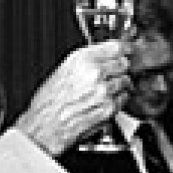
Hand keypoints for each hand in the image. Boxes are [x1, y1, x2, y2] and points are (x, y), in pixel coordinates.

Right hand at [14, 40, 130, 155]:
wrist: (44, 125)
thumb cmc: (49, 101)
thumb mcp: (64, 69)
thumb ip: (88, 60)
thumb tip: (106, 55)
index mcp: (83, 59)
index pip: (117, 47)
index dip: (124, 49)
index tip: (127, 51)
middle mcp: (95, 73)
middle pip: (124, 64)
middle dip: (121, 69)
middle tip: (115, 73)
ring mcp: (104, 92)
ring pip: (126, 82)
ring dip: (120, 85)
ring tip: (106, 91)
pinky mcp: (109, 109)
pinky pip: (123, 99)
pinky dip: (118, 100)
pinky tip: (105, 102)